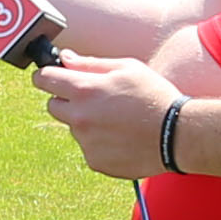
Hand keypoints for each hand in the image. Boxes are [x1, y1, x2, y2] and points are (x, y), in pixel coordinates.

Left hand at [36, 55, 181, 178]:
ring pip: (74, 127)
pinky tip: (121, 136)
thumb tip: (65, 58)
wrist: (177, 135)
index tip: (50, 76)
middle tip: (93, 98)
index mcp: (84, 90)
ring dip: (87, 122)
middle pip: (53, 106)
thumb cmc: (154, 96)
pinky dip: (99, 141)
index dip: (46, 75)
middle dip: (67, 100)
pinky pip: (88, 147)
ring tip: (117, 119)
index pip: (44, 79)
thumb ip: (91, 63)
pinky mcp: (95, 161)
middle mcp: (79, 118)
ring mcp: (86, 142)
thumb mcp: (127, 68)